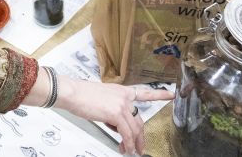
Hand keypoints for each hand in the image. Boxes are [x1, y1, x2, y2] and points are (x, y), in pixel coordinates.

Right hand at [57, 77, 173, 154]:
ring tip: (130, 151)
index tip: (171, 95)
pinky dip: (127, 142)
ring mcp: (121, 104)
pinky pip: (126, 133)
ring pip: (134, 128)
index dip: (159, 94)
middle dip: (141, 136)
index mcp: (121, 91)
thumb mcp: (101, 100)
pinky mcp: (116, 113)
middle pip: (139, 120)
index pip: (143, 93)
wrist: (71, 92)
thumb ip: (113, 110)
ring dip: (134, 143)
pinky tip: (125, 148)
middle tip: (140, 147)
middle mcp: (124, 97)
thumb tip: (117, 126)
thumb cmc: (80, 95)